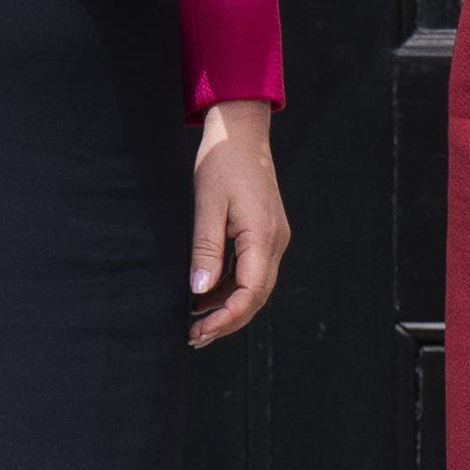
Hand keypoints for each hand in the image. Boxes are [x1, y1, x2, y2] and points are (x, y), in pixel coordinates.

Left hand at [189, 100, 289, 341]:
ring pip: (255, 287)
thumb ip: (205, 249)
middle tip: (194, 337)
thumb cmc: (222, 162)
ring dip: (228, 307)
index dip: (226, 317)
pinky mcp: (266, 234)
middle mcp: (275, 241)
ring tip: (197, 322)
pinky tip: (207, 295)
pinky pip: (252, 271)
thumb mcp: (207, 204)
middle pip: (256, 297)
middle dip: (227, 320)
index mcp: (263, 235)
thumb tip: (200, 291)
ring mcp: (273, 238)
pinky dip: (231, 288)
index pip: (250, 292)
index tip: (199, 331)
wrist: (241, 131)